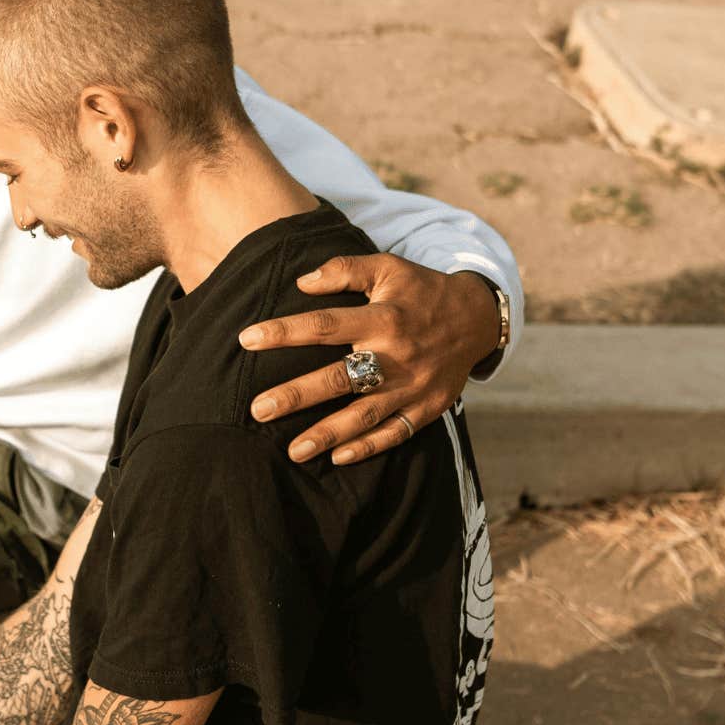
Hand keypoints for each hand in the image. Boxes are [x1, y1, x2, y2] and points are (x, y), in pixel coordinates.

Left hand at [237, 254, 497, 465]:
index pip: (325, 325)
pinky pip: (396, 432)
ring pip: (365, 415)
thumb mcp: (387, 267)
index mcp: (384, 318)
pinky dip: (369, 447)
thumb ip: (344, 270)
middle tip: (258, 410)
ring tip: (292, 451)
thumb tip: (301, 282)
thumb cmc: (420, 290)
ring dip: (327, 434)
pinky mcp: (428, 407)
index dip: (284, 332)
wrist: (479, 318)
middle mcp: (397, 355)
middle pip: (339, 378)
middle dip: (297, 396)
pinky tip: (337, 457)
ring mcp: (413, 386)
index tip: (246, 339)